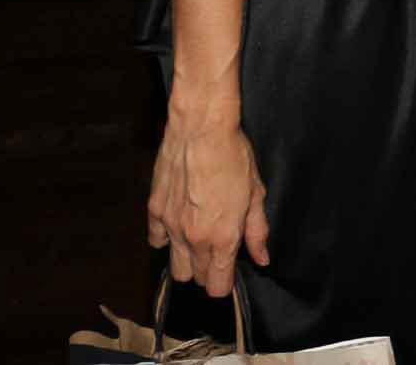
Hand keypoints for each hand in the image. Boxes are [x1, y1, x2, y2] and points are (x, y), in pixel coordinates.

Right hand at [146, 112, 270, 297]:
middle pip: (195, 277)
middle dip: (208, 271)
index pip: (216, 285)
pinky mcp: (154, 211)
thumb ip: (257, 231)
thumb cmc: (234, 157)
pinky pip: (156, 240)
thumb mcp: (255, 194)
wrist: (200, 130)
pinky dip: (165, 239)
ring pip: (174, 266)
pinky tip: (179, 224)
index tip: (229, 275)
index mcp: (221, 237)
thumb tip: (262, 258)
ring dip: (187, 260)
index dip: (224, 284)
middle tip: (219, 249)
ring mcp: (170, 226)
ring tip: (199, 241)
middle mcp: (193, 239)